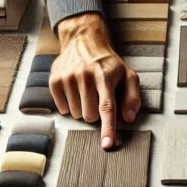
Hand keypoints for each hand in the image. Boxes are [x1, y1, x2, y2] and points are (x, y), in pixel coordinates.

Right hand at [51, 13, 139, 149]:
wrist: (83, 41)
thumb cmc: (108, 64)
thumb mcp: (127, 75)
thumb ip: (132, 97)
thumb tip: (128, 118)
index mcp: (105, 76)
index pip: (107, 107)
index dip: (108, 128)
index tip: (107, 145)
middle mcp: (85, 76)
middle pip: (89, 116)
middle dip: (95, 113)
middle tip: (97, 97)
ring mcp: (68, 77)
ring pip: (75, 114)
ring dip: (82, 109)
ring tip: (86, 92)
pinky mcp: (54, 80)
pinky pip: (62, 109)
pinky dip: (69, 105)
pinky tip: (74, 90)